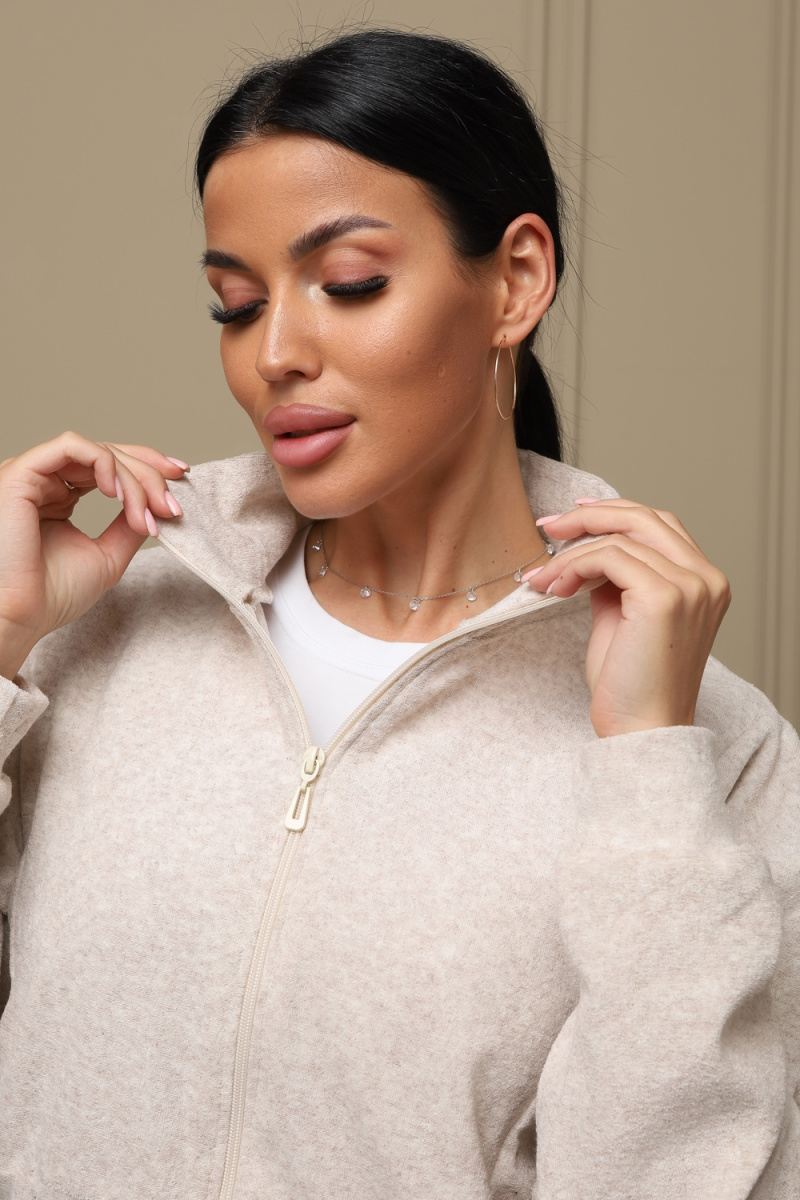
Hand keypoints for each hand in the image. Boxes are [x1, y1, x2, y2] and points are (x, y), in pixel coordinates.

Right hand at [0, 432, 188, 679]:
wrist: (20, 618)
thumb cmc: (52, 597)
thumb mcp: (107, 555)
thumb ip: (130, 525)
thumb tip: (160, 505)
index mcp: (59, 497)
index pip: (108, 466)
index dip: (147, 466)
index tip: (181, 478)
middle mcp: (44, 481)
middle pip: (108, 455)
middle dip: (149, 475)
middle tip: (171, 506)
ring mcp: (32, 475)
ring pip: (97, 451)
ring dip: (133, 476)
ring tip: (147, 511)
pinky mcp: (21, 473)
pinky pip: (71, 446)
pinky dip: (104, 461)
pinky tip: (119, 492)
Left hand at [523, 499, 730, 737]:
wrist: (640, 729)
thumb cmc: (630, 684)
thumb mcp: (624, 617)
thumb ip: (617, 579)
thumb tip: (588, 550)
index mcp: (705, 582)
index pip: (660, 524)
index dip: (614, 512)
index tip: (573, 515)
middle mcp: (706, 579)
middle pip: (644, 517)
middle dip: (589, 516)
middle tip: (549, 525)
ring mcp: (690, 586)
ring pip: (619, 539)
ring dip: (570, 554)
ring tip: (544, 580)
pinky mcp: (664, 598)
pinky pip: (609, 557)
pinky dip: (574, 567)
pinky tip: (556, 589)